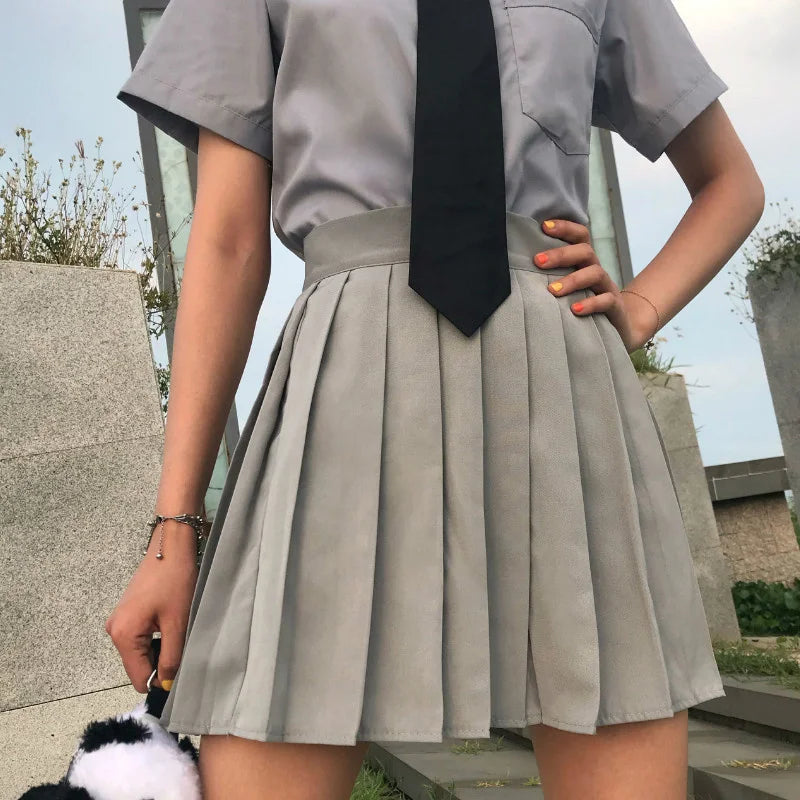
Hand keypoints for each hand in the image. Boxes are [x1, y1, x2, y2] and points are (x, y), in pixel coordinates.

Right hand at [105, 521, 198, 692]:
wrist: (171, 546)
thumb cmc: (175, 581)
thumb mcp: (177, 623)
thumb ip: (172, 657)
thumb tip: (168, 684)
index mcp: (123, 635)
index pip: (139, 678)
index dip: (161, 681)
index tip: (182, 673)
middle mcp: (114, 631)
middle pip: (138, 665)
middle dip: (161, 664)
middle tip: (184, 648)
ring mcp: (119, 621)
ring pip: (141, 652)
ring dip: (160, 650)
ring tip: (179, 634)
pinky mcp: (128, 613)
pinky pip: (141, 638)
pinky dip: (157, 638)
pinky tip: (172, 625)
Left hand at [534, 218, 657, 352]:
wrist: (617, 326)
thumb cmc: (582, 303)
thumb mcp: (566, 287)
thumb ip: (548, 276)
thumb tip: (515, 270)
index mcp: (584, 262)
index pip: (580, 236)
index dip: (565, 228)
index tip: (544, 226)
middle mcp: (596, 270)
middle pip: (585, 252)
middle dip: (561, 254)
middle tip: (538, 261)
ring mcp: (607, 287)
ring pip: (595, 273)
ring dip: (573, 280)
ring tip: (552, 291)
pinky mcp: (614, 306)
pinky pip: (606, 301)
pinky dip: (590, 304)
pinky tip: (575, 310)